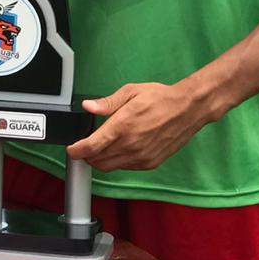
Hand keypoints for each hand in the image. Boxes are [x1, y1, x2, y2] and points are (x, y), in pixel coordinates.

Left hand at [66, 82, 211, 171]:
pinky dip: (116, 162)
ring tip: (97, 148)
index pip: (92, 146)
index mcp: (123, 126)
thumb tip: (88, 107)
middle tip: (83, 146)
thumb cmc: (160, 99)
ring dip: (100, 160)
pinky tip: (117, 150)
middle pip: (98, 160)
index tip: (70, 149)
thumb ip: (107, 103)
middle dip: (86, 155)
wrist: (187, 110)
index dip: (76, 150)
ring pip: (110, 166)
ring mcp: (141, 156)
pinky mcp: (150, 163)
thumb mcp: (130, 92)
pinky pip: (125, 167)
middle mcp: (131, 145)